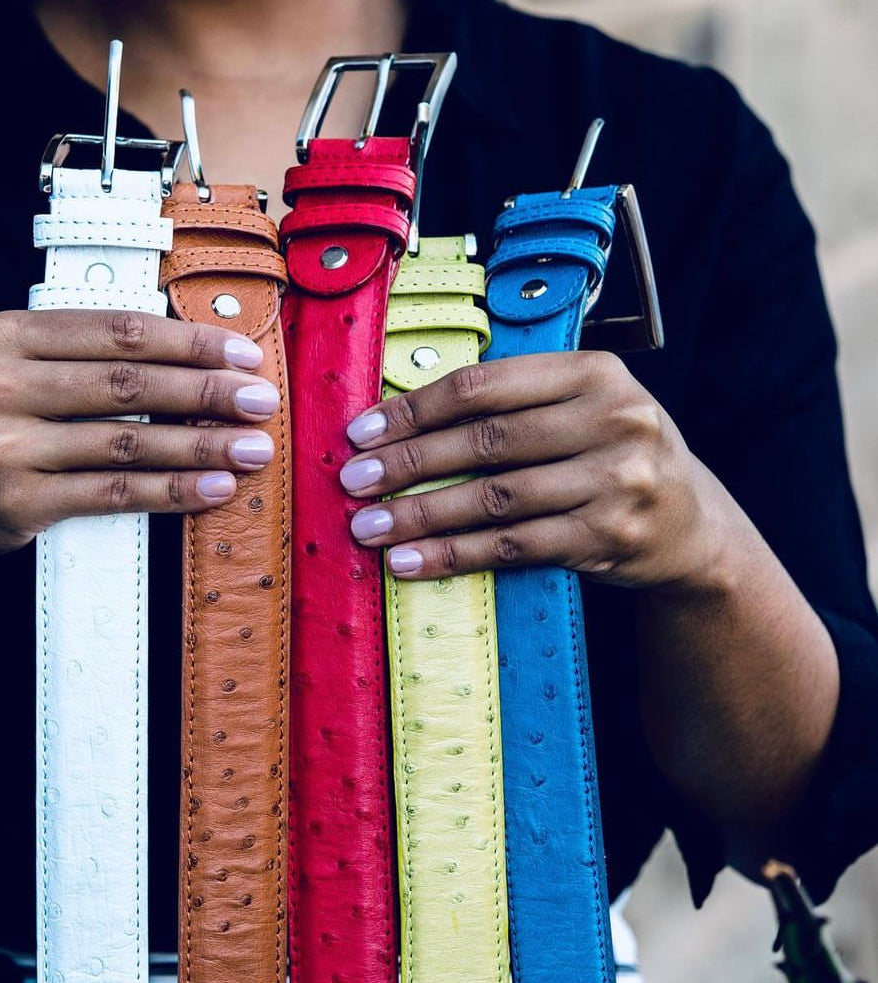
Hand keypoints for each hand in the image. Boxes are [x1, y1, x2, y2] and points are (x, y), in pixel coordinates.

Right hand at [0, 308, 279, 596]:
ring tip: (252, 448)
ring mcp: (5, 447)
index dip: (188, 341)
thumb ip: (77, 352)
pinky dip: (170, 492)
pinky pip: (113, 495)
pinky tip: (213, 489)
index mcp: (3, 335)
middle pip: (128, 384)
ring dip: (202, 446)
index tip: (241, 352)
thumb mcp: (5, 365)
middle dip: (207, 391)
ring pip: (128, 443)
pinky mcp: (18, 504)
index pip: (116, 331)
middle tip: (260, 399)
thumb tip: (185, 353)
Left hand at [341, 351, 730, 588]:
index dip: (414, 409)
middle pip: (485, 440)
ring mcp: (616, 480)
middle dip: (407, 463)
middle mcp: (613, 419)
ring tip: (367, 527)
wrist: (694, 527)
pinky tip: (411, 562)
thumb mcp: (585, 407)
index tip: (361, 431)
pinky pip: (513, 546)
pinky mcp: (609, 537)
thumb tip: (399, 421)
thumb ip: (513, 402)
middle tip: (351, 481)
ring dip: (421, 515)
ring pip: (495, 498)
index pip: (484, 385)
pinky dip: (455, 555)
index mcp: (595, 372)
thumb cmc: (613, 455)